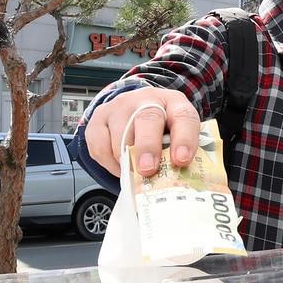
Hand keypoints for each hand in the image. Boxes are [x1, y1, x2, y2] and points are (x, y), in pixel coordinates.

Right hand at [83, 86, 201, 177]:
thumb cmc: (161, 128)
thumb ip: (180, 154)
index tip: (181, 160)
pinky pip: (100, 146)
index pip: (183, 116)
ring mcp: (120, 107)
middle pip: (147, 119)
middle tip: (148, 170)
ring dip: (127, 161)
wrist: (135, 110)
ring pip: (120, 135)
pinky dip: (110, 163)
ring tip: (136, 173)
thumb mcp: (177, 135)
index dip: (183, 139)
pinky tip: (120, 166)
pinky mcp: (99, 118)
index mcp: (174, 103)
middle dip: (147, 147)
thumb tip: (182, 182)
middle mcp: (146, 100)